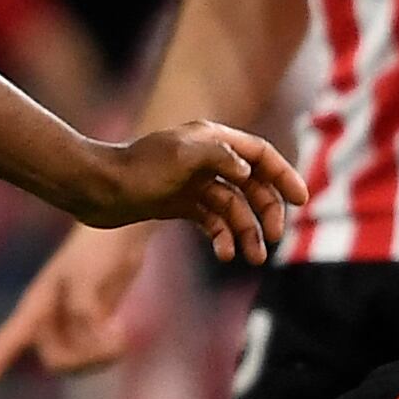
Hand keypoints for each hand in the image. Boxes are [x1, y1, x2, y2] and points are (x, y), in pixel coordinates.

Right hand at [0, 220, 151, 388]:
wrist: (118, 234)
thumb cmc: (94, 248)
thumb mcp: (85, 276)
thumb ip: (84, 311)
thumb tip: (92, 340)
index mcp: (36, 305)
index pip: (9, 339)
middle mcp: (48, 321)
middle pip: (56, 362)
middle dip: (85, 355)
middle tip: (112, 332)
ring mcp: (69, 327)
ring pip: (78, 365)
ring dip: (102, 355)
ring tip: (119, 333)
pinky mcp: (90, 330)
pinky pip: (95, 359)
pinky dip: (111, 350)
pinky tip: (120, 329)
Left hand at [68, 120, 304, 261]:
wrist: (97, 190)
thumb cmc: (138, 170)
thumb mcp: (182, 156)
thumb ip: (219, 156)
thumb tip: (248, 171)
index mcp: (212, 139)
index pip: (260, 154)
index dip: (283, 175)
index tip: (301, 200)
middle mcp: (207, 159)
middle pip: (252, 183)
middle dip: (267, 211)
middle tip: (275, 238)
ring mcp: (194, 182)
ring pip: (233, 207)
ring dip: (247, 232)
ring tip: (254, 258)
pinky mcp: (180, 204)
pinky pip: (212, 221)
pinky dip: (222, 237)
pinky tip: (224, 254)